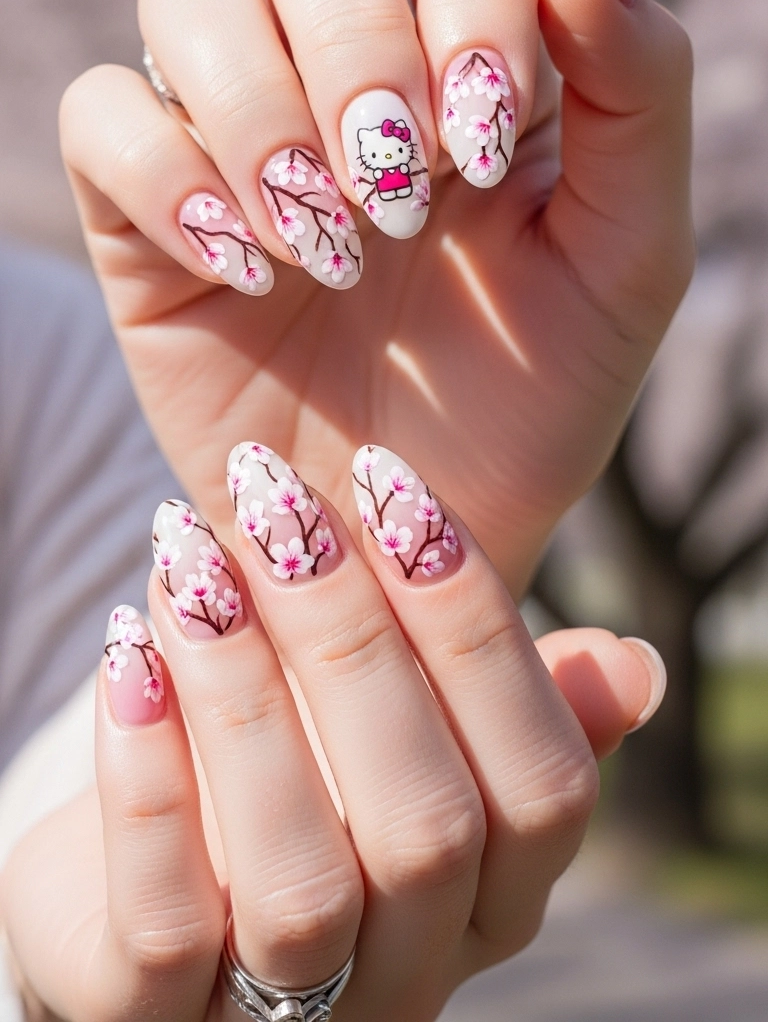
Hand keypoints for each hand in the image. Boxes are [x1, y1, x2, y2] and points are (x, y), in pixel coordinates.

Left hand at [2, 444, 664, 1021]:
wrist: (138, 910)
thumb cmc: (300, 789)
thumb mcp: (411, 738)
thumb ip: (510, 703)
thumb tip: (636, 665)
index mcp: (494, 898)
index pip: (546, 787)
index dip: (481, 635)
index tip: (401, 495)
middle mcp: (413, 972)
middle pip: (428, 829)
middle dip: (355, 646)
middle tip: (281, 510)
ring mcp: (284, 1020)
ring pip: (302, 888)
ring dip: (247, 701)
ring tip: (193, 564)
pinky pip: (165, 930)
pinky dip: (151, 779)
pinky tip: (130, 655)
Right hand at [60, 0, 692, 593]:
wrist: (413, 546)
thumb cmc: (528, 401)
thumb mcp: (629, 257)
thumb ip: (639, 82)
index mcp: (475, 60)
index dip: (469, 0)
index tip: (479, 148)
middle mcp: (350, 68)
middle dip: (358, 43)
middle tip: (396, 191)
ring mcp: (237, 128)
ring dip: (258, 104)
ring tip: (322, 242)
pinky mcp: (142, 204)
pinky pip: (100, 111)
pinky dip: (166, 176)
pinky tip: (239, 270)